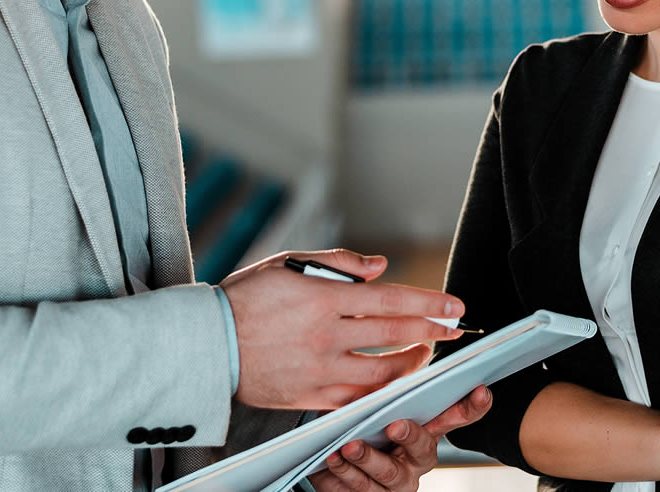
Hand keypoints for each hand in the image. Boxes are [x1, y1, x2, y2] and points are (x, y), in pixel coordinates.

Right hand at [222, 249, 465, 410]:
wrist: (205, 345)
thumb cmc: (245, 299)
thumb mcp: (288, 265)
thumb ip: (339, 263)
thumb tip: (381, 266)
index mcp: (321, 298)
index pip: (390, 298)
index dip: (428, 302)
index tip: (454, 305)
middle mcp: (324, 335)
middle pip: (394, 334)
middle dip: (432, 331)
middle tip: (455, 329)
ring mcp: (318, 369)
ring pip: (381, 371)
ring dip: (411, 363)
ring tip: (425, 353)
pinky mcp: (309, 396)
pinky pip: (357, 397)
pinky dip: (381, 390)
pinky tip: (394, 381)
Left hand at [309, 386, 492, 490]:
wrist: (329, 457)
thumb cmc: (361, 423)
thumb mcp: (378, 400)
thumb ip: (397, 381)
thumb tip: (419, 350)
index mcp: (426, 431)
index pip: (457, 417)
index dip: (472, 406)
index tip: (481, 390)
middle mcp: (416, 460)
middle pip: (423, 451)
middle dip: (410, 436)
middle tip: (395, 425)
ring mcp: (395, 483)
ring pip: (388, 475)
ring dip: (368, 459)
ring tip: (349, 446)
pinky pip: (358, 489)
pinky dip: (343, 473)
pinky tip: (331, 460)